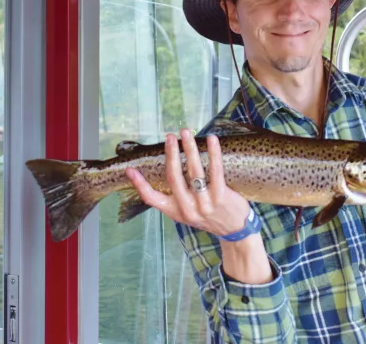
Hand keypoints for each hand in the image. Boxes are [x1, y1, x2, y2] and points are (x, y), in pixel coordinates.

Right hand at [126, 128, 251, 237]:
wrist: (236, 232)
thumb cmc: (210, 216)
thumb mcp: (188, 213)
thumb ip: (178, 197)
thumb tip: (168, 169)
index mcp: (176, 212)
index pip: (152, 199)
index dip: (139, 185)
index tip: (129, 170)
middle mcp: (188, 209)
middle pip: (174, 178)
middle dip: (171, 154)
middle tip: (169, 136)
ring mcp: (205, 204)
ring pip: (194, 172)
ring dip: (189, 149)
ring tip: (186, 132)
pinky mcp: (221, 198)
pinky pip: (216, 171)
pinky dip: (213, 153)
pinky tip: (212, 139)